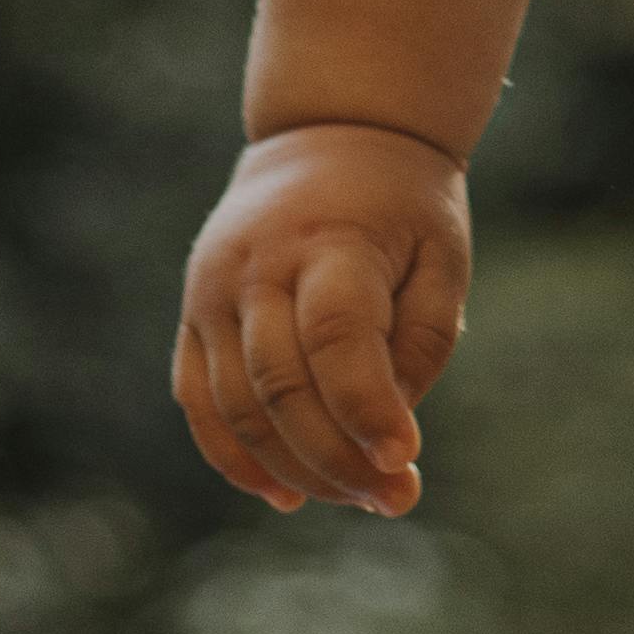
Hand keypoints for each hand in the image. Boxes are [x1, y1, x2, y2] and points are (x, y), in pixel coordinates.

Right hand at [174, 121, 468, 517]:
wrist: (329, 134)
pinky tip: (286, 495)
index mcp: (328, 238)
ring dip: (296, 470)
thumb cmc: (401, 206)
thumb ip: (422, 342)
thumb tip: (386, 439)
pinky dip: (237, 460)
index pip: (335, 336)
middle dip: (338, 458)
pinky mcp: (192, 318)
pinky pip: (201, 405)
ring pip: (238, 408)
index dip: (366, 408)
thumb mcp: (441, 253)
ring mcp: (212, 292)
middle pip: (282, 386)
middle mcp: (256, 265)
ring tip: (357, 498)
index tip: (406, 461)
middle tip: (395, 499)